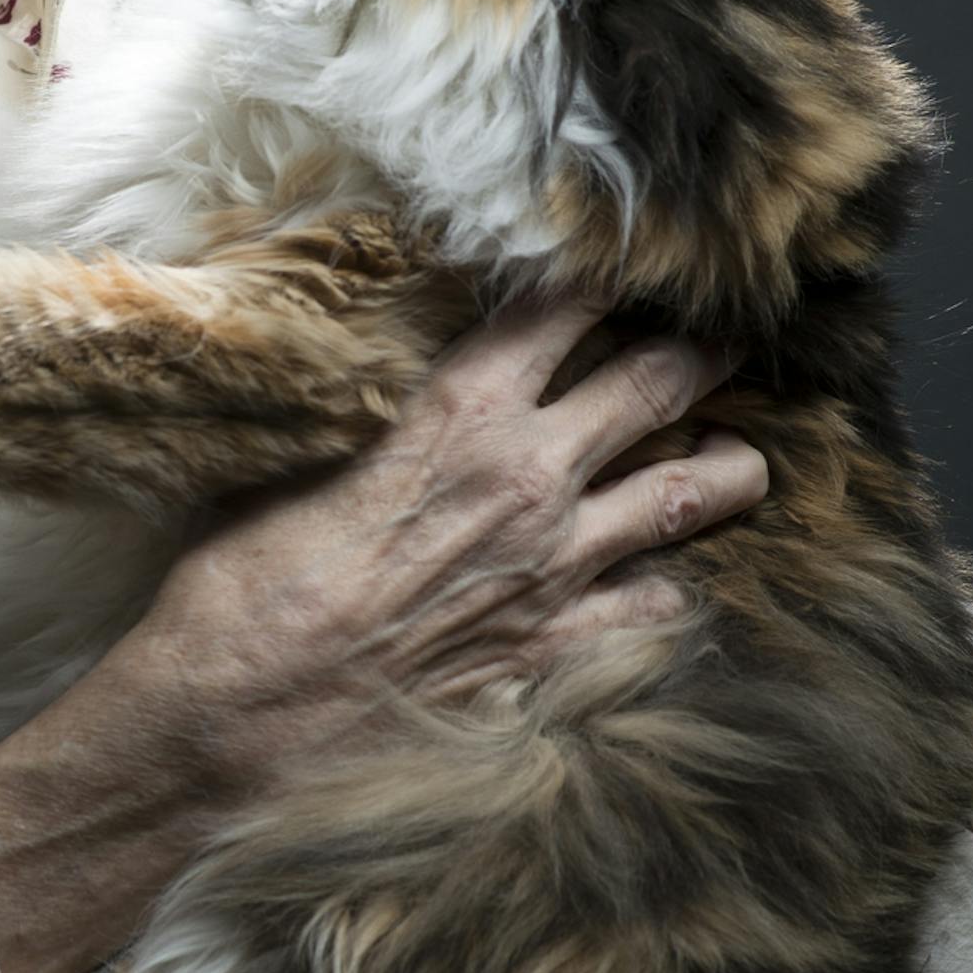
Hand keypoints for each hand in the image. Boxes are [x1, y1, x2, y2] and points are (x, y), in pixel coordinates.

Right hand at [155, 292, 769, 785]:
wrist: (240, 712)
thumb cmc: (242, 581)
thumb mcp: (292, 458)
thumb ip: (359, 408)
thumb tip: (357, 372)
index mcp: (459, 413)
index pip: (563, 307)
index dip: (604, 273)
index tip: (622, 260)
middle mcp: (529, 477)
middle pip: (659, 381)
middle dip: (699, 348)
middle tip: (720, 336)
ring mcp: (558, 566)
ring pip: (693, 492)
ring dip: (726, 462)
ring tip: (732, 451)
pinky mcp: (558, 647)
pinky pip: (658, 605)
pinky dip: (671, 584)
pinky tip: (663, 575)